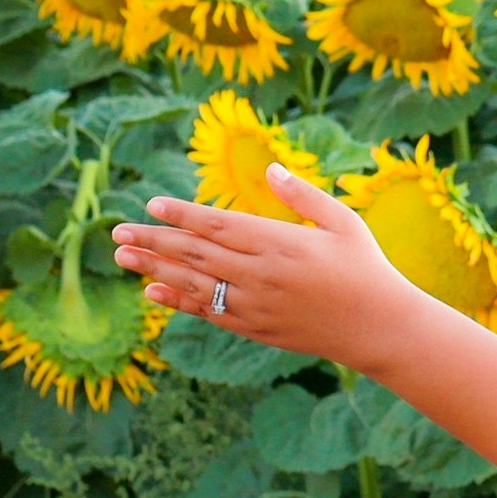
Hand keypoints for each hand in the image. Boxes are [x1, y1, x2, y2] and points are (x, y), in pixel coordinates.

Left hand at [110, 165, 426, 374]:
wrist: (378, 326)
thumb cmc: (366, 268)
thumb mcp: (343, 222)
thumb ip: (303, 196)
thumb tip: (271, 169)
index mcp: (281, 243)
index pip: (219, 225)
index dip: (182, 215)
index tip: (151, 205)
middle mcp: (261, 274)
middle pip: (196, 254)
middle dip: (154, 241)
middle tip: (118, 232)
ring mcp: (255, 305)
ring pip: (193, 284)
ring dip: (154, 269)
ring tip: (123, 257)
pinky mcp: (255, 328)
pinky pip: (207, 313)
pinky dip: (177, 301)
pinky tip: (153, 291)